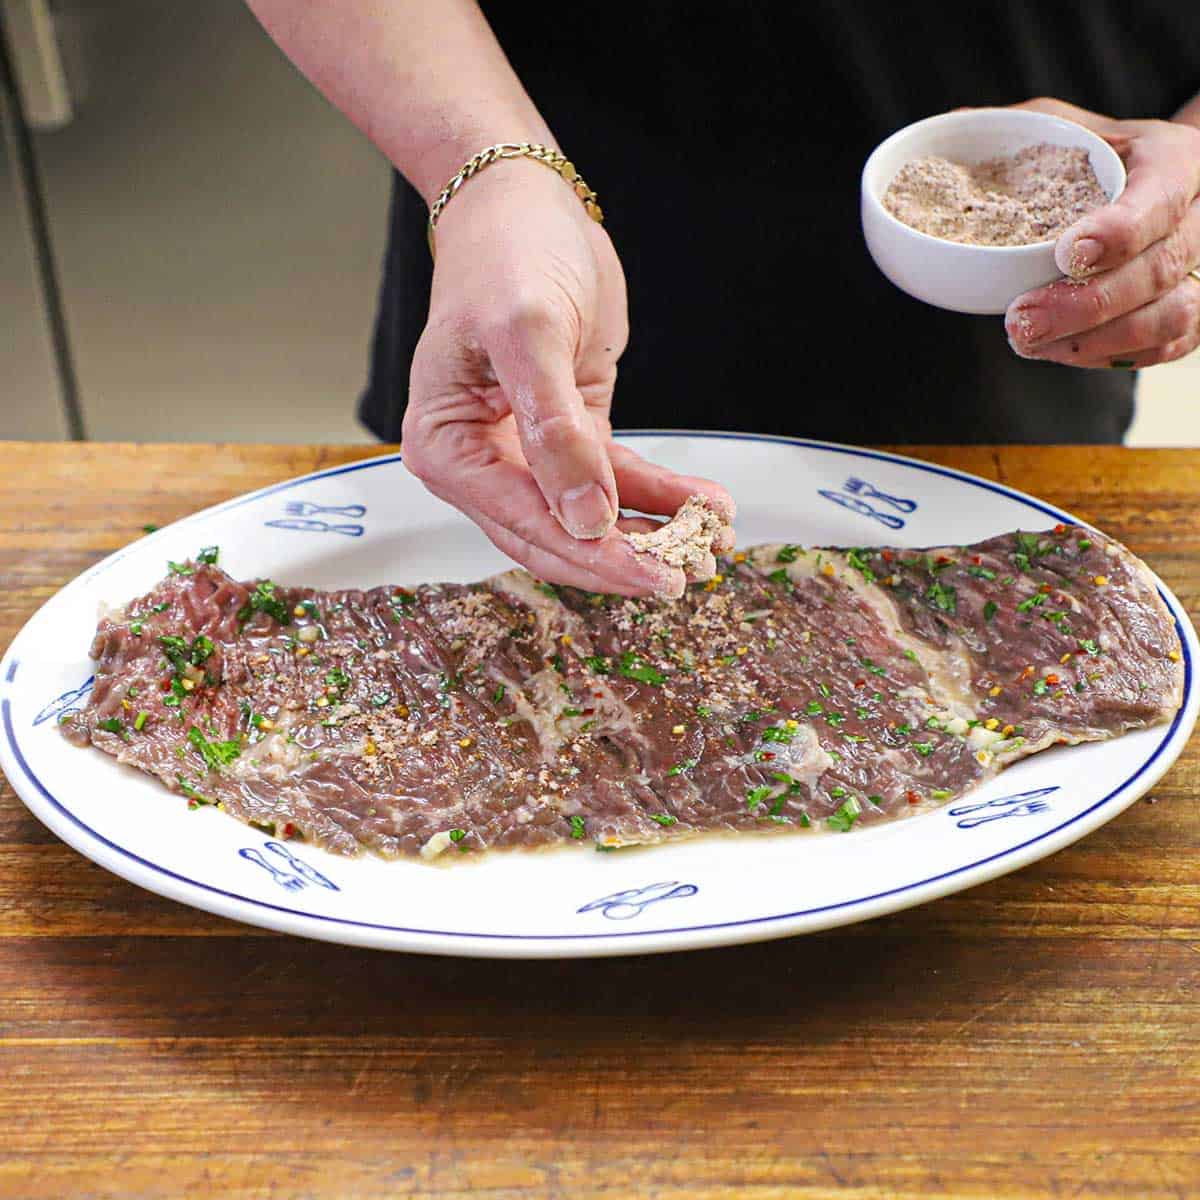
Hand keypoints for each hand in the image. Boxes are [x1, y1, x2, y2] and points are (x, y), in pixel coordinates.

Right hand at [401, 160, 733, 596]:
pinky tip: (704, 500)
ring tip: (713, 540)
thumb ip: (555, 430)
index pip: (521, 521)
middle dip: (623, 556)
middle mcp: (480, 461)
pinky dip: (657, 494)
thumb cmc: (507, 254)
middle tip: (688, 574)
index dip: (589, 554)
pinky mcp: (569, 436)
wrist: (525, 203)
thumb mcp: (528, 333)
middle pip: (555, 534)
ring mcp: (525, 453)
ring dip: (650, 530)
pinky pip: (614, 478)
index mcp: (446, 447)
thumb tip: (586, 519)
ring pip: (590, 515)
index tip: (651, 573)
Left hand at [1004, 99, 1199, 368]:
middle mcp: (1199, 216)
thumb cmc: (1095, 158)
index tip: (1066, 254)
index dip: (1118, 233)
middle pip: (1160, 269)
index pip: (1160, 200)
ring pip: (1170, 318)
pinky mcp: (1188, 313)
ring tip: (1030, 341)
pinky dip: (1108, 356)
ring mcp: (1199, 269)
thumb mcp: (1065, 129)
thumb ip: (1021, 128)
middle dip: (1087, 303)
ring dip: (1096, 339)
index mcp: (1175, 161)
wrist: (1138, 191)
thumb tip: (954, 122)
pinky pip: (1163, 348)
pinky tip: (1058, 351)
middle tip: (1021, 320)